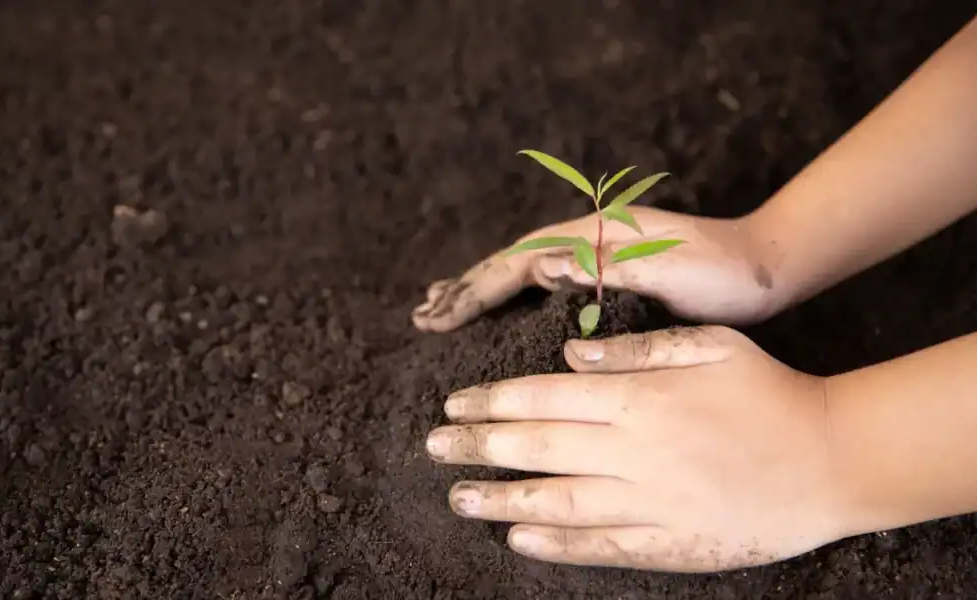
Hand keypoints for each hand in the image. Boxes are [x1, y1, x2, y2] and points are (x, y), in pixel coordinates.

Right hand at [411, 207, 779, 331]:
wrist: (765, 267)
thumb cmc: (722, 275)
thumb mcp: (669, 269)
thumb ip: (608, 266)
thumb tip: (542, 263)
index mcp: (594, 237)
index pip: (517, 263)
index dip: (474, 291)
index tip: (437, 315)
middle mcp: (587, 240)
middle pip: (510, 263)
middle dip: (465, 289)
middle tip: (422, 314)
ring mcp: (595, 253)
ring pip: (523, 271)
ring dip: (482, 289)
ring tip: (443, 305)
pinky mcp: (607, 272)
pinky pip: (545, 283)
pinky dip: (514, 294)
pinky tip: (504, 306)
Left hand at [425, 326, 849, 571]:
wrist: (833, 459)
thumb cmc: (770, 392)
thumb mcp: (709, 346)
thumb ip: (637, 349)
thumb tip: (569, 352)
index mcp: (639, 397)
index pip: (545, 397)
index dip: (493, 401)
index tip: (454, 404)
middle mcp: (634, 450)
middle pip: (538, 446)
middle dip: (478, 446)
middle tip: (433, 447)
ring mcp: (650, 500)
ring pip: (557, 499)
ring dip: (502, 499)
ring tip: (458, 496)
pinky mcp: (669, 542)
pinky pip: (600, 545)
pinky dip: (556, 545)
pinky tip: (518, 539)